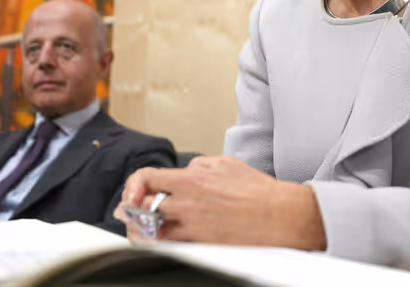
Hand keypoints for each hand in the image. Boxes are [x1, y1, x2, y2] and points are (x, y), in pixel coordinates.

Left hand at [115, 156, 325, 249]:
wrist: (279, 215)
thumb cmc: (257, 190)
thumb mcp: (226, 163)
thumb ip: (200, 165)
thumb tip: (186, 170)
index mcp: (192, 179)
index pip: (147, 178)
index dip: (134, 185)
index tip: (134, 193)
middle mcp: (187, 203)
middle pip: (142, 207)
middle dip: (132, 210)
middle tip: (131, 213)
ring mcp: (193, 226)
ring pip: (151, 232)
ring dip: (143, 230)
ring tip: (142, 229)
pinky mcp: (202, 244)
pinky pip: (171, 246)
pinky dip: (162, 244)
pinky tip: (163, 241)